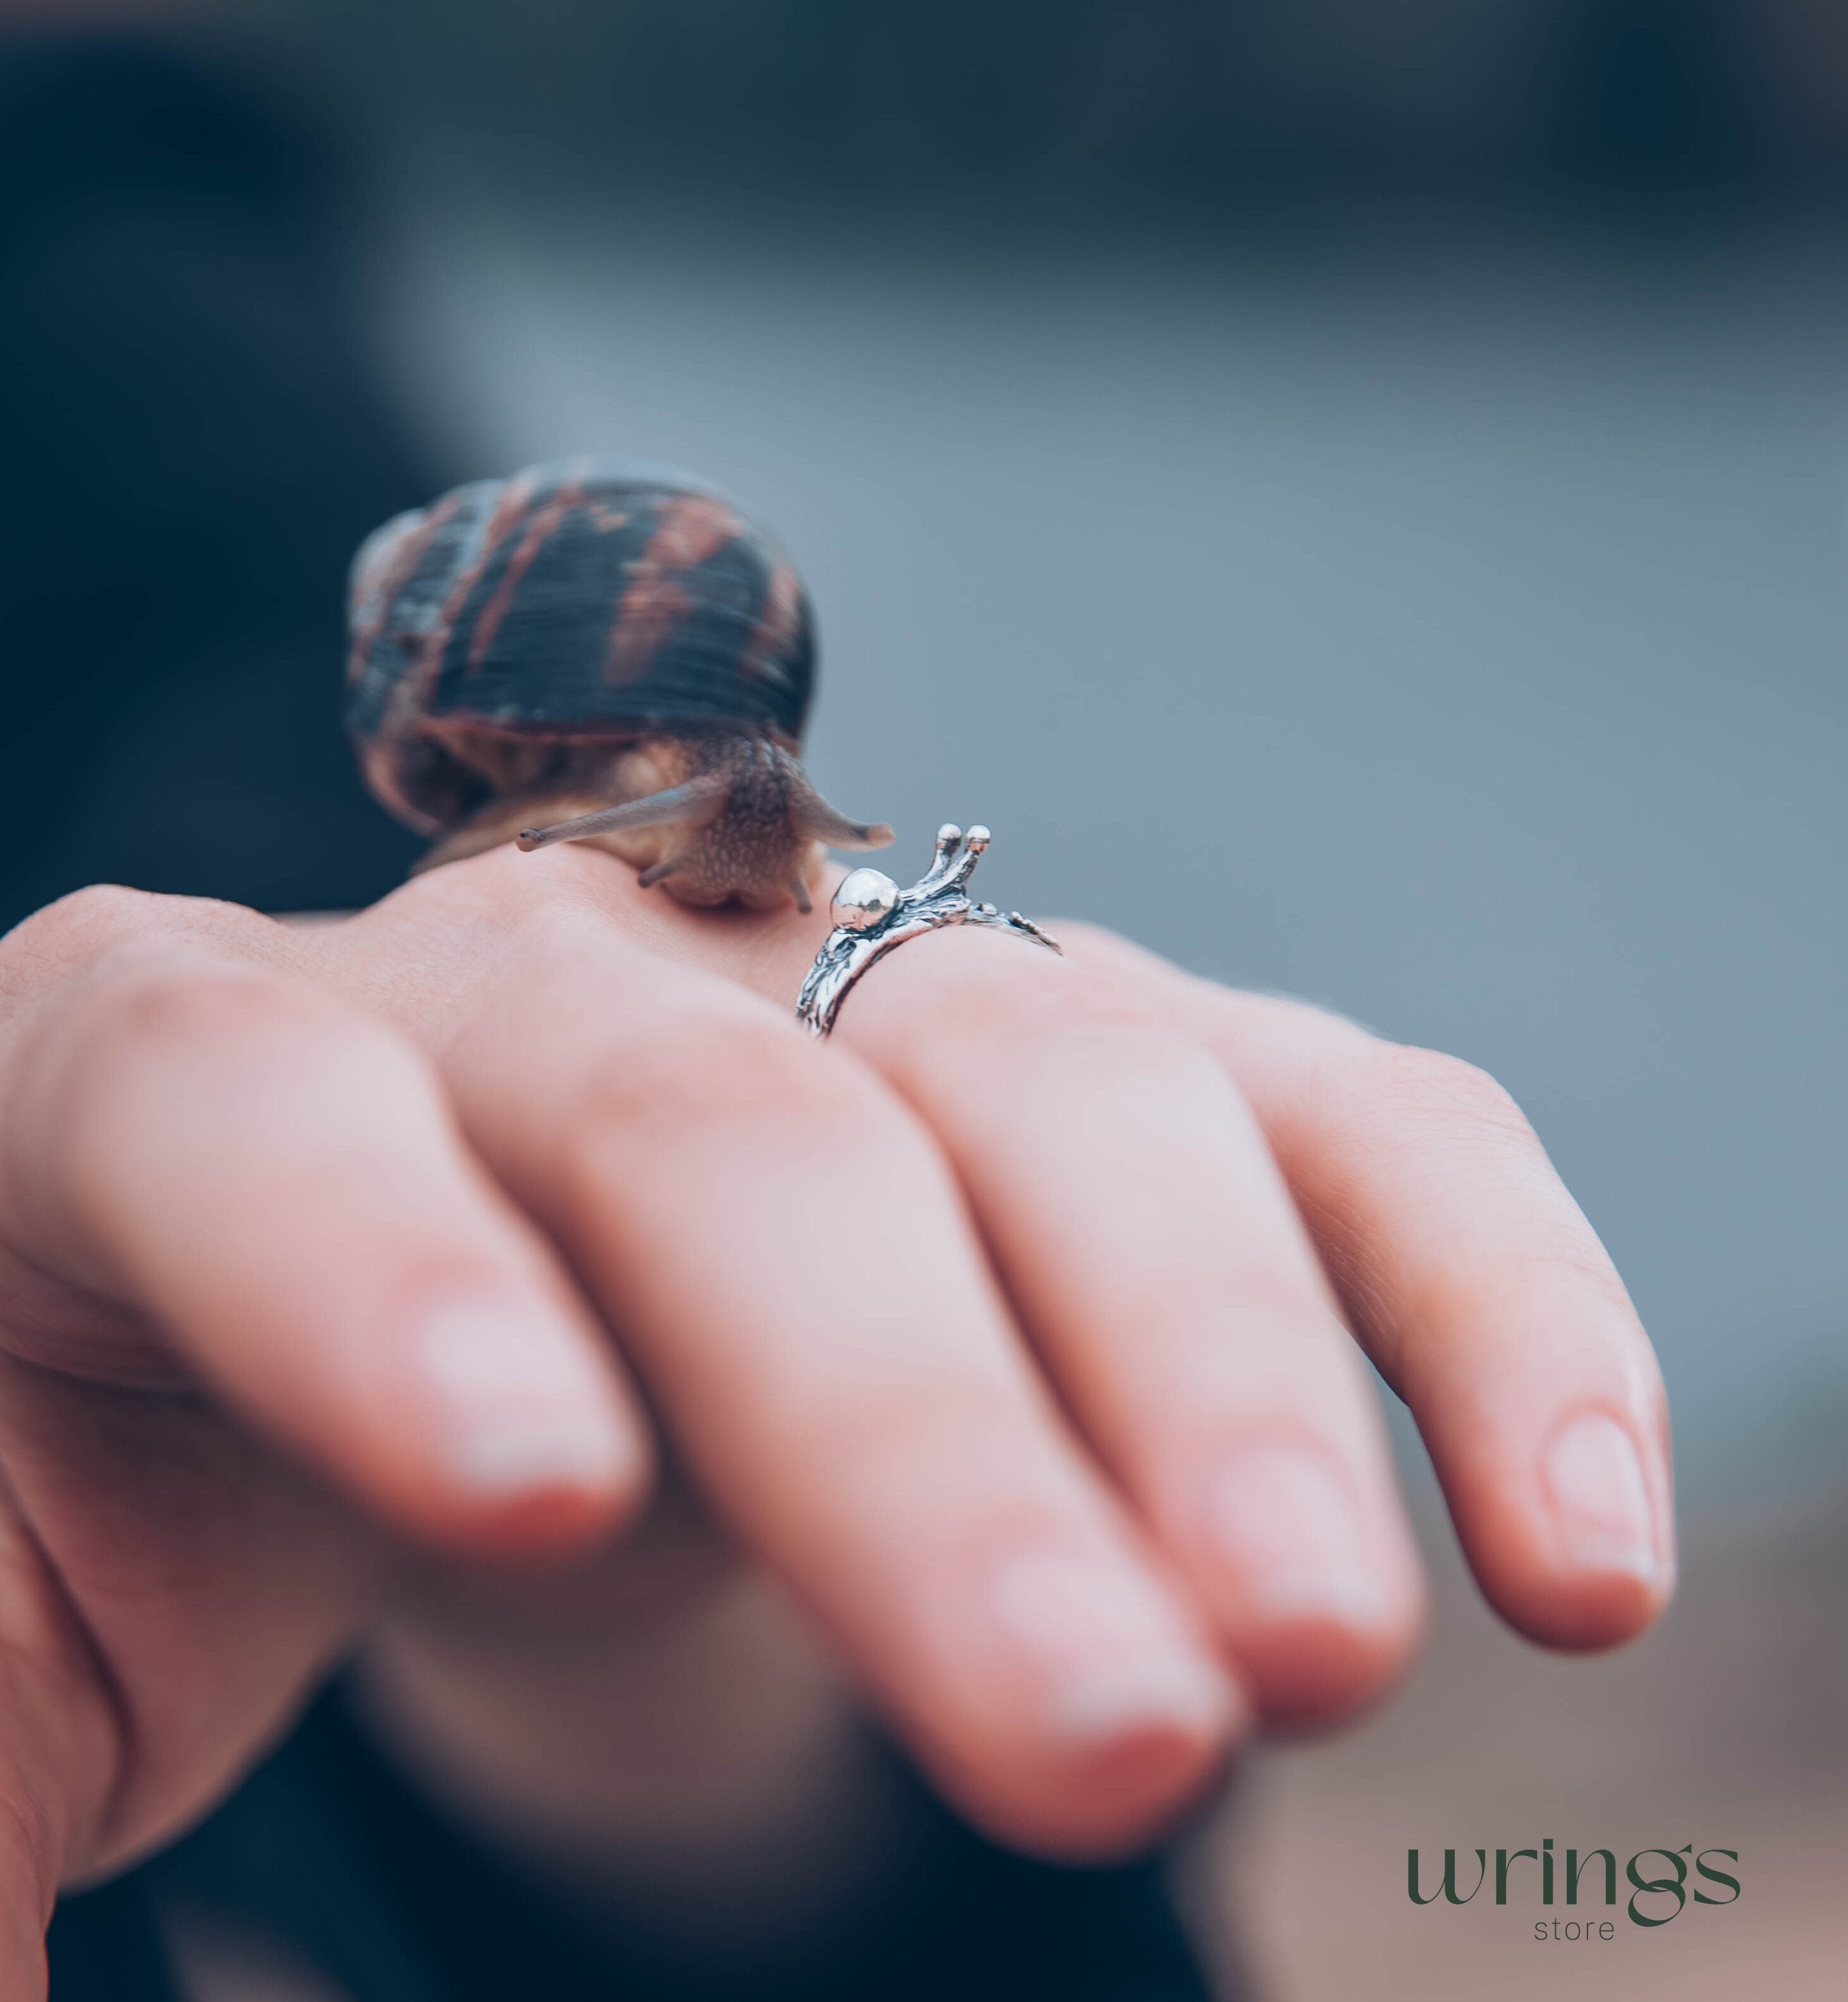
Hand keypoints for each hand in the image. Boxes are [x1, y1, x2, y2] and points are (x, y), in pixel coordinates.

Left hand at [0, 845, 1671, 1991]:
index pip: (240, 1089)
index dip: (386, 1268)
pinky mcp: (1097, 1076)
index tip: (552, 1514)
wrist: (424, 1389)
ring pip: (1067, 1073)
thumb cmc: (137, 1534)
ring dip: (1218, 1366)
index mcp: (179, 1067)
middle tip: (1099, 1728)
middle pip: (725, 1110)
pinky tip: (1561, 1540)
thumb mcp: (5, 1661)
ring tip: (1314, 1656)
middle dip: (911, 1420)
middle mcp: (538, 979)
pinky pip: (1333, 1120)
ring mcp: (853, 992)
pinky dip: (1466, 1296)